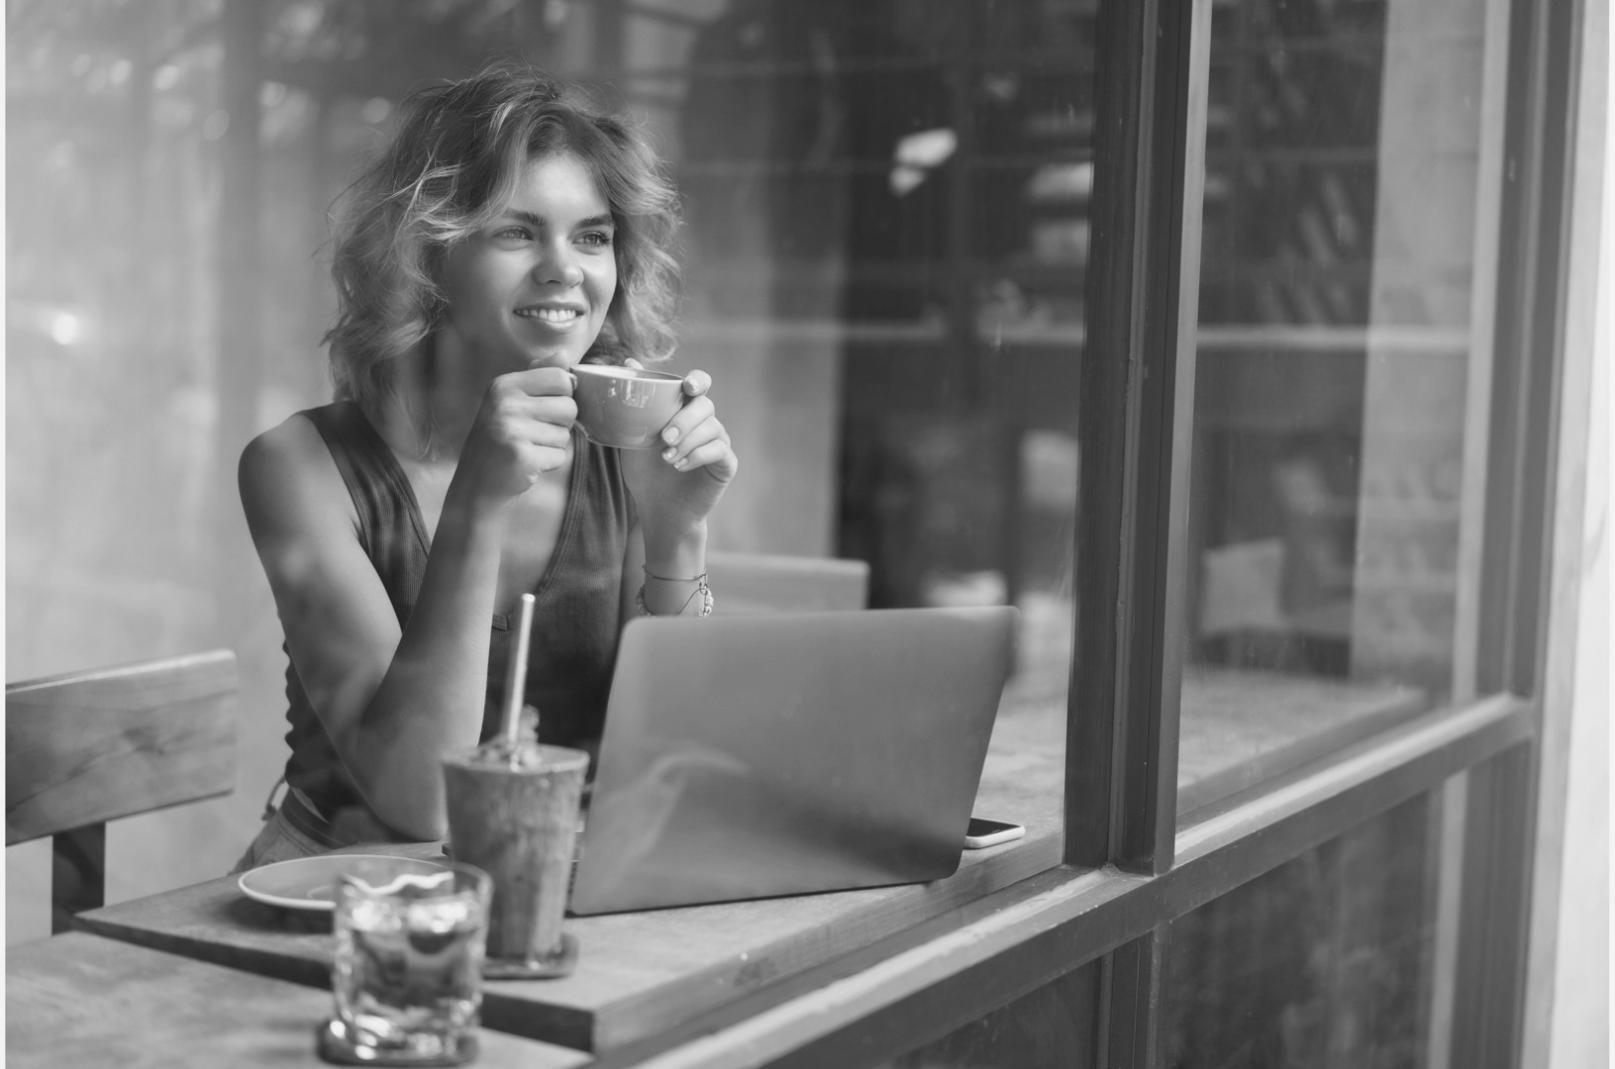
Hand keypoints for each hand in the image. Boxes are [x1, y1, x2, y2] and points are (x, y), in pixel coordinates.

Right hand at [453, 366, 577, 506]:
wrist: (477, 482)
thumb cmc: (499, 438)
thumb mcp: (510, 400)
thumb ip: (538, 376)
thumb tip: (565, 355)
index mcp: (505, 385)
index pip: (561, 378)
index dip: (563, 395)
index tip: (545, 407)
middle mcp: (506, 404)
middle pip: (569, 406)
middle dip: (561, 424)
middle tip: (535, 433)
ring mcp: (513, 431)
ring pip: (565, 434)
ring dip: (553, 445)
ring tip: (528, 447)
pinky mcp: (522, 457)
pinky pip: (560, 456)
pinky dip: (549, 463)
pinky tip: (528, 463)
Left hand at [619, 365, 738, 535]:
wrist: (658, 510)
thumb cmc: (646, 473)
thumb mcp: (633, 436)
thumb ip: (633, 404)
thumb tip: (628, 363)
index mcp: (684, 410)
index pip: (699, 384)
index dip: (697, 380)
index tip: (687, 387)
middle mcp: (704, 422)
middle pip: (705, 405)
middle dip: (685, 419)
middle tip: (665, 438)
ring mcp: (718, 442)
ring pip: (712, 427)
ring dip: (688, 440)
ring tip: (667, 458)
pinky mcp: (726, 463)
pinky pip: (719, 450)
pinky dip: (697, 456)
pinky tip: (679, 466)